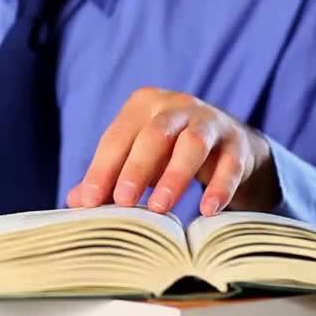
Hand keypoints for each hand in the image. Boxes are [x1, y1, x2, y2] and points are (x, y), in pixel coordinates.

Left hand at [66, 87, 279, 215]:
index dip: (102, 170)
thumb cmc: (170, 153)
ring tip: (160, 208)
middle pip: (154, 134)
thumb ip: (109, 177)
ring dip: (175, 176)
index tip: (90, 203)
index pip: (117, 138)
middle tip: (124, 202)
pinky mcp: (238, 142)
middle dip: (136, 169)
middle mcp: (177, 105)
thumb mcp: (138, 159)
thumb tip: (77, 202)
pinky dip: (219, 187)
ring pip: (192, 143)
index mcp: (143, 105)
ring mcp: (210, 121)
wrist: (231, 146)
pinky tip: (207, 211)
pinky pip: (230, 164)